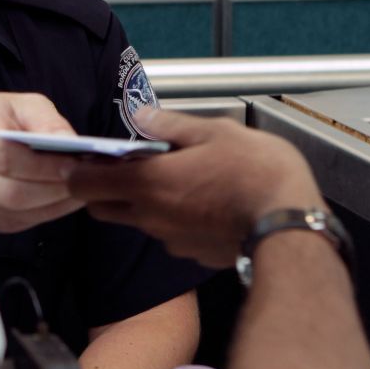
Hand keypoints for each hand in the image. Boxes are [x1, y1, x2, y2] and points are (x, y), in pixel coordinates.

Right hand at [0, 92, 84, 232]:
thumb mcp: (21, 105)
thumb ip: (46, 121)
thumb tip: (71, 144)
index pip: (5, 157)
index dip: (43, 165)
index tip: (74, 163)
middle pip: (12, 193)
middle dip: (55, 189)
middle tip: (85, 180)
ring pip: (19, 212)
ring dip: (57, 203)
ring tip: (82, 188)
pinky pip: (23, 221)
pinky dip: (51, 212)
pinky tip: (66, 197)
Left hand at [67, 107, 321, 268]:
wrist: (290, 225)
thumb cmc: (257, 173)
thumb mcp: (215, 132)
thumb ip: (169, 125)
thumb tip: (140, 116)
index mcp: (148, 182)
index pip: (84, 183)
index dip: (79, 170)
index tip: (88, 157)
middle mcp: (150, 216)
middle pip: (102, 208)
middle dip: (104, 189)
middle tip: (128, 166)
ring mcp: (170, 239)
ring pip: (138, 220)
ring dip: (143, 202)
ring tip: (176, 178)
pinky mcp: (191, 253)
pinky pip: (169, 234)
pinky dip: (173, 218)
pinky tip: (201, 201)